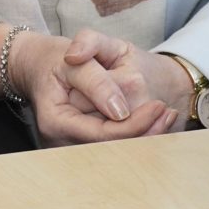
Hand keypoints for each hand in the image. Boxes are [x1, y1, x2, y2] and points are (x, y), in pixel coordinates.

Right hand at [8, 31, 178, 146]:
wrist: (38, 67)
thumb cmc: (55, 60)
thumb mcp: (74, 58)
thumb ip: (95, 79)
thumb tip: (120, 111)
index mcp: (56, 121)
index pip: (102, 134)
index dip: (133, 125)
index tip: (159, 106)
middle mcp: (62, 143)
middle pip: (112, 149)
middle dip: (145, 133)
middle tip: (170, 113)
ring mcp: (71, 147)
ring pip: (116, 151)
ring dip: (145, 136)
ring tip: (168, 116)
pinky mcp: (83, 146)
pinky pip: (113, 146)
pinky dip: (137, 135)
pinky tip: (156, 122)